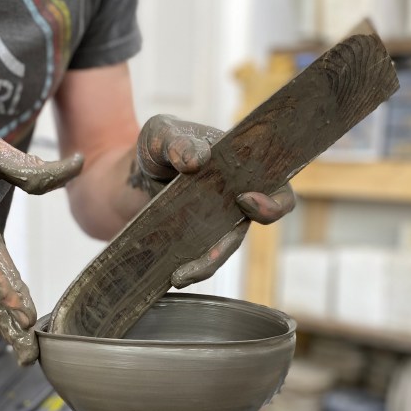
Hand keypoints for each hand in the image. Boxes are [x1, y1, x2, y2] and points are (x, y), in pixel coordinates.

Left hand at [132, 114, 295, 286]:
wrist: (133, 173)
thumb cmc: (157, 146)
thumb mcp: (161, 135)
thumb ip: (177, 142)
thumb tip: (197, 160)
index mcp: (241, 164)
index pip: (277, 184)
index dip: (273, 199)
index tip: (244, 199)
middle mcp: (237, 196)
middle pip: (252, 229)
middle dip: (235, 242)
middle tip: (211, 255)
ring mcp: (220, 220)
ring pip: (226, 248)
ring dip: (208, 264)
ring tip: (181, 276)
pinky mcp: (200, 238)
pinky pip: (205, 257)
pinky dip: (193, 268)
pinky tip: (173, 275)